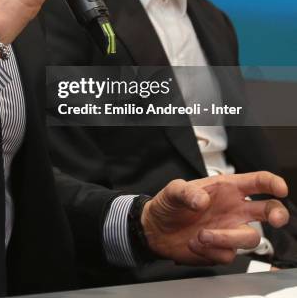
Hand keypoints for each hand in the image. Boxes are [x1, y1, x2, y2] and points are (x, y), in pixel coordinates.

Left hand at [141, 172, 288, 265]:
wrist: (156, 230)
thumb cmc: (169, 205)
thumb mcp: (172, 191)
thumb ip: (185, 192)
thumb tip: (202, 200)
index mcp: (226, 188)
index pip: (256, 182)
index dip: (271, 183)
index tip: (280, 188)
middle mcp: (234, 209)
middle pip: (269, 210)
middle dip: (278, 214)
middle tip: (275, 219)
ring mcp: (231, 230)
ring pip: (250, 237)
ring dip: (226, 238)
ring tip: (201, 235)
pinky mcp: (223, 250)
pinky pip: (229, 255)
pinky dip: (210, 251)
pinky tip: (194, 243)